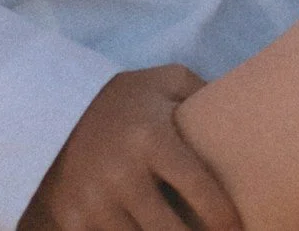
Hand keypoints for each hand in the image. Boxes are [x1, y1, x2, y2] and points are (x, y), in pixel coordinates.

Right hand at [20, 67, 237, 230]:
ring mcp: (94, 201)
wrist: (50, 107)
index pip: (202, 192)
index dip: (225, 218)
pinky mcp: (74, 221)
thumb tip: (248, 115)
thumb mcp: (163, 82)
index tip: (235, 226)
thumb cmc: (121, 101)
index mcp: (150, 138)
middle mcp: (121, 173)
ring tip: (180, 230)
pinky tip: (142, 230)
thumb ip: (204, 93)